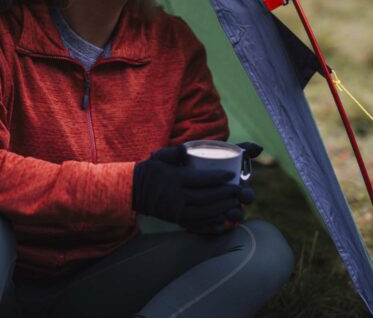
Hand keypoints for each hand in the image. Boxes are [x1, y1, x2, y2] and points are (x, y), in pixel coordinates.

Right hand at [133, 146, 248, 229]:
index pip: (202, 179)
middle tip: (238, 189)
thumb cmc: (151, 170)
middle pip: (207, 197)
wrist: (134, 191)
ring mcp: (176, 211)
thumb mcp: (160, 157)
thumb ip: (175, 152)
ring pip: (205, 212)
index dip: (219, 178)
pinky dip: (212, 222)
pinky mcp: (176, 220)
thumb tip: (187, 148)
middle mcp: (177, 196)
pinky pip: (198, 223)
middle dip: (225, 194)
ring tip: (234, 203)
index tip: (231, 175)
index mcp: (175, 178)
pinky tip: (223, 219)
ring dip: (222, 209)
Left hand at [184, 142, 262, 233]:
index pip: (246, 195)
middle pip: (237, 212)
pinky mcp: (204, 221)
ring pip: (224, 221)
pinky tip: (211, 227)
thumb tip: (259, 147)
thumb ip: (243, 148)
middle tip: (231, 210)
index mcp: (237, 189)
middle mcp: (230, 203)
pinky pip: (210, 228)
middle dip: (237, 212)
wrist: (189, 168)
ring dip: (224, 222)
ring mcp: (218, 213)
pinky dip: (212, 228)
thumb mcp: (226, 153)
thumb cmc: (213, 162)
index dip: (246, 196)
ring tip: (220, 219)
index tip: (242, 192)